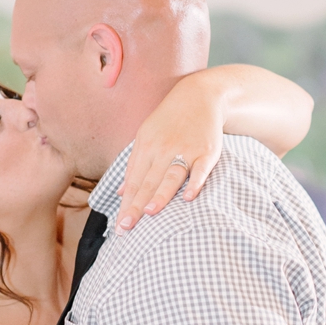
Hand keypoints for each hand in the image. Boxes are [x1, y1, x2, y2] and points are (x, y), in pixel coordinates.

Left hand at [117, 72, 222, 234]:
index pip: (133, 181)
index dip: (126, 205)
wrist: (200, 96)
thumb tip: (119, 192)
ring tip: (149, 213)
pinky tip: (189, 198)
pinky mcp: (206, 151)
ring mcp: (185, 150)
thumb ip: (134, 165)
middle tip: (126, 228)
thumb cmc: (170, 120)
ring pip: (171, 176)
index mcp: (145, 148)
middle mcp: (162, 150)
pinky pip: (200, 169)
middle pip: (147, 182)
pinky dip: (195, 183)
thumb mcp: (145, 136)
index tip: (119, 227)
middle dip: (136, 206)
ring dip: (160, 194)